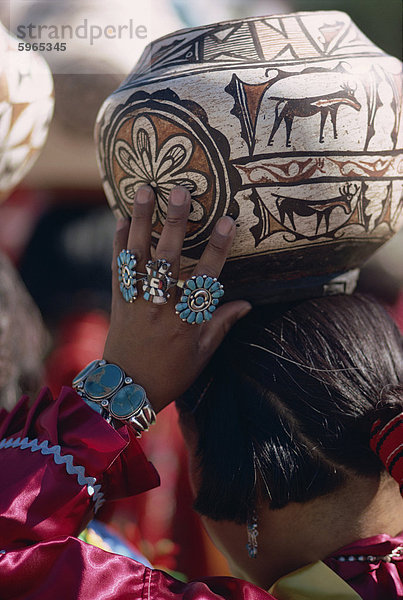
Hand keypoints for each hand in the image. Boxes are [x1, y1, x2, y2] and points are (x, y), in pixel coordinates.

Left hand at [103, 186, 250, 412]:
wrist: (127, 389)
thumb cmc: (171, 373)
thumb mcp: (202, 353)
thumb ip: (222, 324)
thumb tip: (247, 303)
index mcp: (185, 320)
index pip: (206, 278)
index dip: (217, 249)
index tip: (227, 221)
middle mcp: (159, 305)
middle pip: (167, 259)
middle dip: (174, 223)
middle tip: (179, 191)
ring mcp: (135, 301)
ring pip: (137, 256)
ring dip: (140, 221)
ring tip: (144, 190)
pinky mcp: (118, 300)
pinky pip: (117, 268)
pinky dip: (118, 243)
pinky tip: (121, 219)